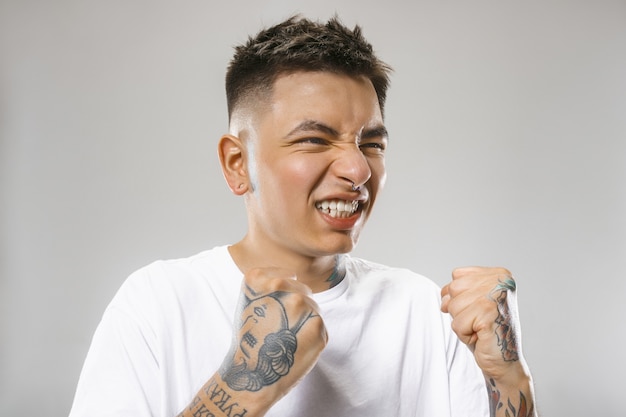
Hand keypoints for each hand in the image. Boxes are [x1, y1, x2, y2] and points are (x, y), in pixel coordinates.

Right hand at [220, 267, 326, 410]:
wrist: (253, 374)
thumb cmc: (250, 340)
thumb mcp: (248, 303)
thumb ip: (269, 284)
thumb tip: (294, 276)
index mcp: (259, 278)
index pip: (286, 275)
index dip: (282, 293)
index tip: (272, 309)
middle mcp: (281, 286)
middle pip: (302, 290)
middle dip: (296, 307)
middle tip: (280, 327)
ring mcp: (300, 304)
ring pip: (313, 306)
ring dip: (305, 320)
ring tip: (286, 337)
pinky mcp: (317, 324)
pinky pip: (318, 323)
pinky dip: (311, 334)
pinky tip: (296, 344)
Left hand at [440, 266, 523, 380]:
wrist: (505, 360)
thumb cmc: (487, 330)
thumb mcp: (472, 302)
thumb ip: (458, 291)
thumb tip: (443, 299)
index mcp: (499, 275)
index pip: (457, 275)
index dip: (459, 295)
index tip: (477, 308)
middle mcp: (501, 282)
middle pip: (454, 289)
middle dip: (459, 310)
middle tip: (479, 321)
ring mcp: (495, 297)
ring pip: (453, 306)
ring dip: (462, 323)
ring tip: (480, 329)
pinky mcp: (488, 316)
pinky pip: (457, 323)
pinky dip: (464, 335)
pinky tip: (481, 337)